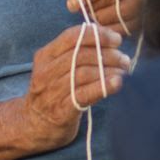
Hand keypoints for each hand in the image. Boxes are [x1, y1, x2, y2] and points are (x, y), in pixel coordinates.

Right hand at [22, 25, 129, 149]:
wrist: (35, 125)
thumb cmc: (54, 91)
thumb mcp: (56, 66)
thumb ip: (76, 51)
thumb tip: (109, 37)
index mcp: (45, 55)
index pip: (72, 36)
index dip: (97, 35)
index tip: (116, 39)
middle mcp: (46, 71)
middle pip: (81, 55)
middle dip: (108, 54)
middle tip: (124, 58)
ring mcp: (52, 91)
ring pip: (84, 73)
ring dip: (109, 70)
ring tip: (124, 71)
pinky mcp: (61, 110)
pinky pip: (84, 95)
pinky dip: (103, 87)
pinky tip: (118, 83)